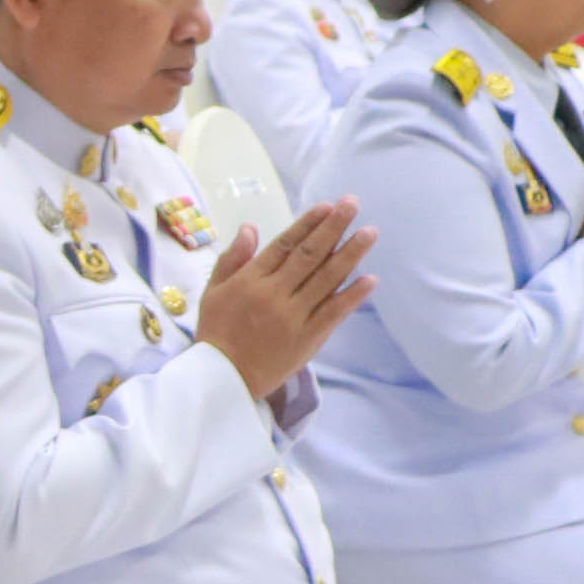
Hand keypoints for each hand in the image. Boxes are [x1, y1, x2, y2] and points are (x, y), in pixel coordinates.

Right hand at [191, 199, 377, 399]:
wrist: (223, 378)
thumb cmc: (216, 332)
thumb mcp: (212, 291)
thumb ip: (232, 258)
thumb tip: (250, 227)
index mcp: (250, 280)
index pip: (284, 245)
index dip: (307, 224)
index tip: (327, 206)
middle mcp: (274, 294)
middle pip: (309, 255)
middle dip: (334, 227)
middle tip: (353, 205)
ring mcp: (293, 316)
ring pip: (326, 279)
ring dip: (351, 254)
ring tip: (369, 233)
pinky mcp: (308, 338)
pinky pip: (334, 313)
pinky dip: (352, 296)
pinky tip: (371, 279)